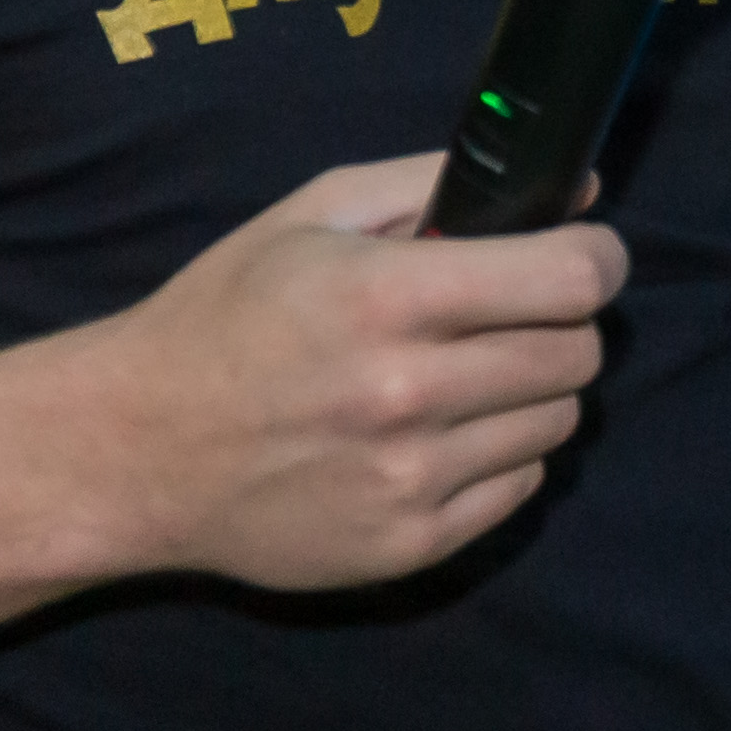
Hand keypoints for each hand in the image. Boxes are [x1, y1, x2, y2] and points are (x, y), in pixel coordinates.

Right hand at [51, 154, 621, 590]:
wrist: (135, 450)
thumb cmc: (226, 315)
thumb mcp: (316, 214)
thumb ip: (443, 185)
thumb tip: (578, 191)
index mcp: (385, 298)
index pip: (571, 280)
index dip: (595, 258)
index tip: (583, 255)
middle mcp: (404, 393)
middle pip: (577, 354)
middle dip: (561, 323)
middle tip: (511, 317)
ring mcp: (407, 479)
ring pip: (558, 423)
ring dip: (531, 392)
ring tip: (466, 376)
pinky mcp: (406, 545)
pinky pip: (519, 489)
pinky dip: (498, 457)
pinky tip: (439, 435)